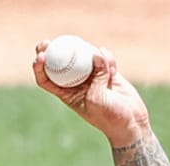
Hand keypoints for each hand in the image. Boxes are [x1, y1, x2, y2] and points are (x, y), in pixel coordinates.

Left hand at [33, 41, 150, 147]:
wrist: (129, 121)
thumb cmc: (109, 116)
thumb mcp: (97, 98)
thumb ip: (97, 76)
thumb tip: (97, 53)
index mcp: (66, 94)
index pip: (47, 79)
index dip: (39, 67)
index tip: (40, 55)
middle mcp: (76, 83)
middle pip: (60, 63)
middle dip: (52, 50)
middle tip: (48, 41)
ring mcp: (91, 75)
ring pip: (84, 55)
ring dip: (90, 52)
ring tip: (102, 61)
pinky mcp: (106, 70)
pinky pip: (104, 56)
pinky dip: (108, 58)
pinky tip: (114, 71)